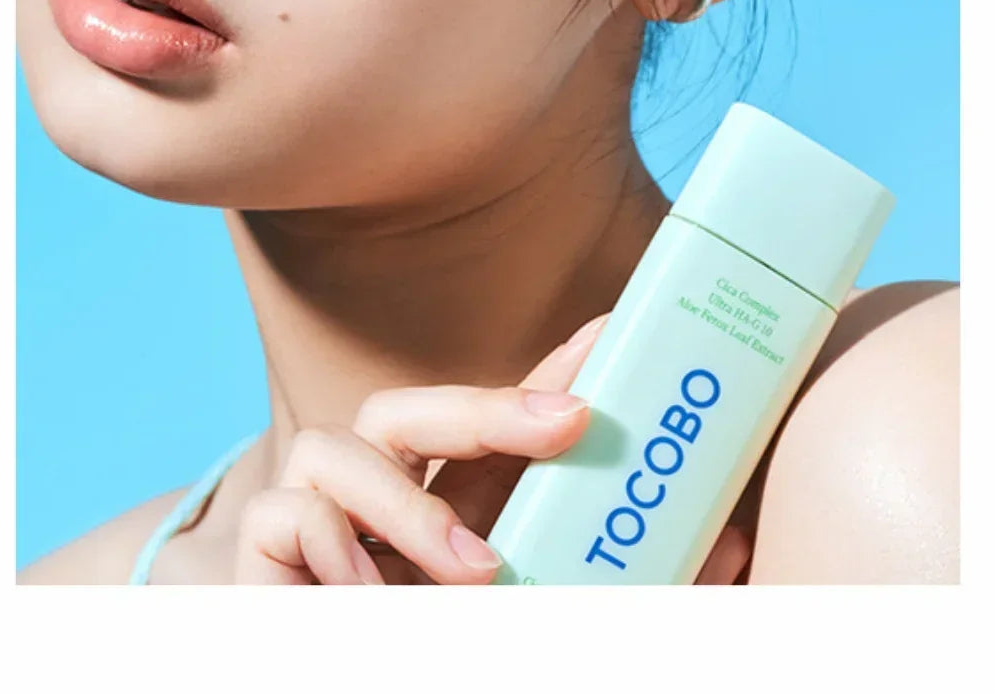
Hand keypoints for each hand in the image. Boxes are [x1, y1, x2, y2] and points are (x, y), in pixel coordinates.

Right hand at [234, 314, 750, 584]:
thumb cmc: (429, 663)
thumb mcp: (539, 626)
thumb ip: (623, 588)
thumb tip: (735, 541)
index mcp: (440, 518)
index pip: (489, 429)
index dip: (544, 376)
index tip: (613, 333)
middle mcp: (373, 506)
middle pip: (409, 409)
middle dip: (486, 404)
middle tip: (571, 421)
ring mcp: (312, 524)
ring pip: (338, 443)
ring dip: (410, 507)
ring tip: (477, 576)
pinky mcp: (259, 555)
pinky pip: (285, 511)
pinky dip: (332, 548)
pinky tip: (364, 600)